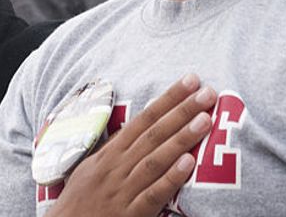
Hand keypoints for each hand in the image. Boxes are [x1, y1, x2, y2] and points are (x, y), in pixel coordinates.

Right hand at [47, 74, 215, 216]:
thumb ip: (114, 151)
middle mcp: (116, 167)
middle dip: (181, 111)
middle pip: (153, 134)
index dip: (167, 99)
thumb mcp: (90, 170)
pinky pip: (153, 194)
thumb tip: (134, 130)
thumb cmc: (79, 202)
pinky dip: (171, 178)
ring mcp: (123, 190)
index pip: (142, 120)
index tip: (189, 81)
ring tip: (205, 119)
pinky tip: (189, 163)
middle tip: (207, 92)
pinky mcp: (130, 214)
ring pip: (155, 159)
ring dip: (181, 138)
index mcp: (108, 155)